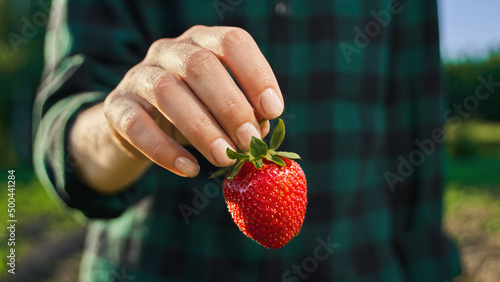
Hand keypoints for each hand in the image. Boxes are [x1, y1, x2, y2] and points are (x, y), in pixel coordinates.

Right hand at [104, 25, 283, 177]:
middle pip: (200, 65)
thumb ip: (243, 114)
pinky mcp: (117, 105)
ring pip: (167, 92)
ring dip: (201, 129)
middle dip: (230, 106)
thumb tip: (261, 132)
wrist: (139, 123)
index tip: (273, 110)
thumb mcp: (221, 107)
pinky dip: (165, 150)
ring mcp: (139, 74)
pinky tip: (189, 169)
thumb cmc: (194, 110)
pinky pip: (137, 125)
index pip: (232, 42)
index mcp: (202, 42)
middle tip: (250, 142)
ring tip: (224, 158)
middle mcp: (169, 50)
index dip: (256, 73)